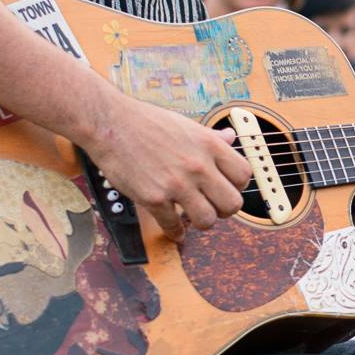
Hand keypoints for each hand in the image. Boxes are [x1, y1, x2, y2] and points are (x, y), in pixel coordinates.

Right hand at [81, 96, 249, 239]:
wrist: (110, 124)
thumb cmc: (146, 122)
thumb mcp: (187, 125)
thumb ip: (211, 137)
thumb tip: (231, 138)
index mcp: (209, 145)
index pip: (244, 175)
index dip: (237, 185)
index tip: (226, 188)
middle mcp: (198, 166)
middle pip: (232, 204)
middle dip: (224, 209)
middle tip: (212, 206)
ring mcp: (176, 184)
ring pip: (207, 221)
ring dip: (200, 222)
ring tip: (192, 217)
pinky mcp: (154, 198)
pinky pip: (173, 227)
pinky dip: (175, 233)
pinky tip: (174, 229)